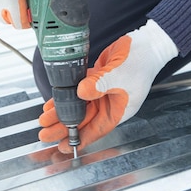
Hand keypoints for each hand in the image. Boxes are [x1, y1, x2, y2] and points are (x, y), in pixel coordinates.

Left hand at [38, 20, 178, 152]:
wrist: (145, 45)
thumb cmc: (141, 64)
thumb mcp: (120, 76)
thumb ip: (100, 85)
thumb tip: (81, 91)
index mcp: (118, 110)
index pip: (96, 129)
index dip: (80, 138)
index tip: (64, 146)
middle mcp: (108, 104)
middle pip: (83, 120)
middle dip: (64, 127)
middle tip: (46, 134)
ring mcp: (100, 93)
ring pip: (77, 107)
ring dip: (61, 113)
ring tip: (45, 119)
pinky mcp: (94, 81)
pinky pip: (76, 92)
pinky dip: (65, 97)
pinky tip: (52, 104)